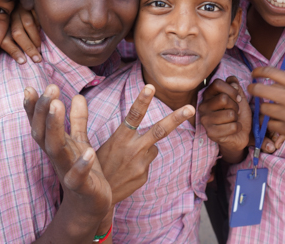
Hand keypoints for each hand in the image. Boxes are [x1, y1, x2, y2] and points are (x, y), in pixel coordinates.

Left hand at [1, 7, 42, 63]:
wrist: (23, 2)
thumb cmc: (20, 24)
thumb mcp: (12, 32)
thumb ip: (14, 44)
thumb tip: (22, 61)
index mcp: (3, 26)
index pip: (5, 41)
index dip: (14, 52)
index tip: (23, 61)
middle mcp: (10, 17)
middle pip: (17, 33)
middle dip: (28, 48)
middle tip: (37, 59)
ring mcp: (20, 9)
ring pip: (28, 25)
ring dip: (35, 39)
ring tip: (40, 48)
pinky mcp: (30, 4)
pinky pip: (36, 16)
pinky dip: (40, 26)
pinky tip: (44, 33)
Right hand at [23, 85, 111, 221]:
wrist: (89, 207)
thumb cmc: (84, 172)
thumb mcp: (80, 142)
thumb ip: (78, 121)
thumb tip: (77, 96)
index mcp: (56, 146)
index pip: (40, 124)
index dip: (33, 108)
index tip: (29, 87)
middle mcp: (57, 157)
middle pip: (43, 133)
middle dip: (43, 111)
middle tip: (49, 88)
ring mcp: (67, 172)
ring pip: (56, 150)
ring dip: (54, 128)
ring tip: (57, 105)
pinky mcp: (82, 187)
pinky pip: (78, 176)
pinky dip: (81, 165)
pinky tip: (88, 151)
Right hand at [97, 84, 194, 203]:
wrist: (94, 198)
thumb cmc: (96, 165)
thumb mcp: (101, 144)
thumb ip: (121, 132)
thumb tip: (133, 116)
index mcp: (120, 139)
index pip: (133, 115)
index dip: (142, 100)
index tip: (150, 86)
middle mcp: (133, 150)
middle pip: (158, 130)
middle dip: (175, 118)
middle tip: (190, 108)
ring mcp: (141, 164)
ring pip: (152, 147)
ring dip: (144, 148)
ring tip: (125, 160)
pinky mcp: (144, 176)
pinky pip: (147, 162)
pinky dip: (140, 163)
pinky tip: (127, 171)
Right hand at [199, 77, 250, 162]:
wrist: (239, 134)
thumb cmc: (238, 114)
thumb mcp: (239, 97)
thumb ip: (235, 86)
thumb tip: (232, 81)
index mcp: (208, 95)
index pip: (217, 84)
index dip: (232, 90)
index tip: (238, 98)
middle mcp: (203, 106)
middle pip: (223, 98)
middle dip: (235, 105)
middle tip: (236, 111)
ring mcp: (205, 120)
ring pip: (230, 114)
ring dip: (236, 118)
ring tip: (233, 120)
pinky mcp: (211, 133)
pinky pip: (233, 127)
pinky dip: (238, 127)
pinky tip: (233, 129)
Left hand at [248, 67, 284, 153]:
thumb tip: (276, 85)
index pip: (271, 72)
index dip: (259, 71)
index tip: (254, 73)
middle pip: (260, 90)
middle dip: (253, 89)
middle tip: (252, 90)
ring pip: (263, 109)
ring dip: (263, 109)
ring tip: (268, 109)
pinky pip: (271, 125)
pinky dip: (272, 124)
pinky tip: (277, 123)